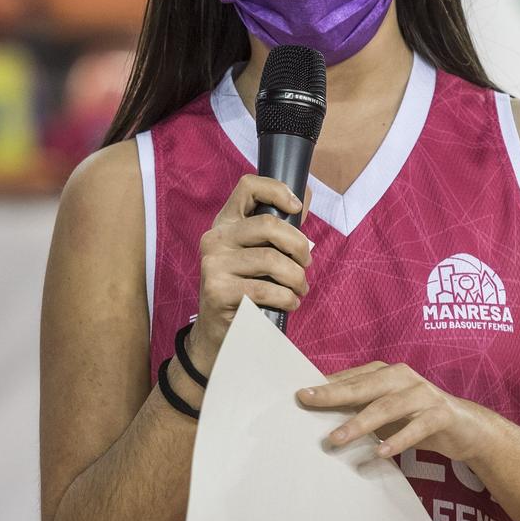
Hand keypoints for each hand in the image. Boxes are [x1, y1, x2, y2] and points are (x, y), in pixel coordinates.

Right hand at [187, 174, 311, 374]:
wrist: (219, 333)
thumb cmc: (246, 289)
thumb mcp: (257, 256)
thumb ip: (276, 232)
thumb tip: (305, 198)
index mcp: (225, 223)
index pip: (248, 187)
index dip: (277, 190)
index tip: (297, 209)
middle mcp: (215, 238)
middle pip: (268, 225)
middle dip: (298, 245)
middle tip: (306, 264)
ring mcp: (213, 263)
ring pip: (271, 260)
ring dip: (296, 278)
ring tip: (300, 289)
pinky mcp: (217, 289)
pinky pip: (265, 289)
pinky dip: (287, 298)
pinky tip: (290, 303)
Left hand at [297, 362, 498, 462]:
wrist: (466, 427)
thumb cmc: (416, 416)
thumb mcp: (386, 409)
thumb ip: (359, 406)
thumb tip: (319, 411)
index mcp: (386, 373)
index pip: (350, 378)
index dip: (325, 385)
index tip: (299, 394)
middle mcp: (402, 377)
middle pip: (364, 386)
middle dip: (334, 394)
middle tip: (308, 401)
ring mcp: (423, 394)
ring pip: (387, 406)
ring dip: (360, 423)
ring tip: (337, 439)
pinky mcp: (440, 414)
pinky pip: (417, 427)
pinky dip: (398, 439)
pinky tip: (381, 451)